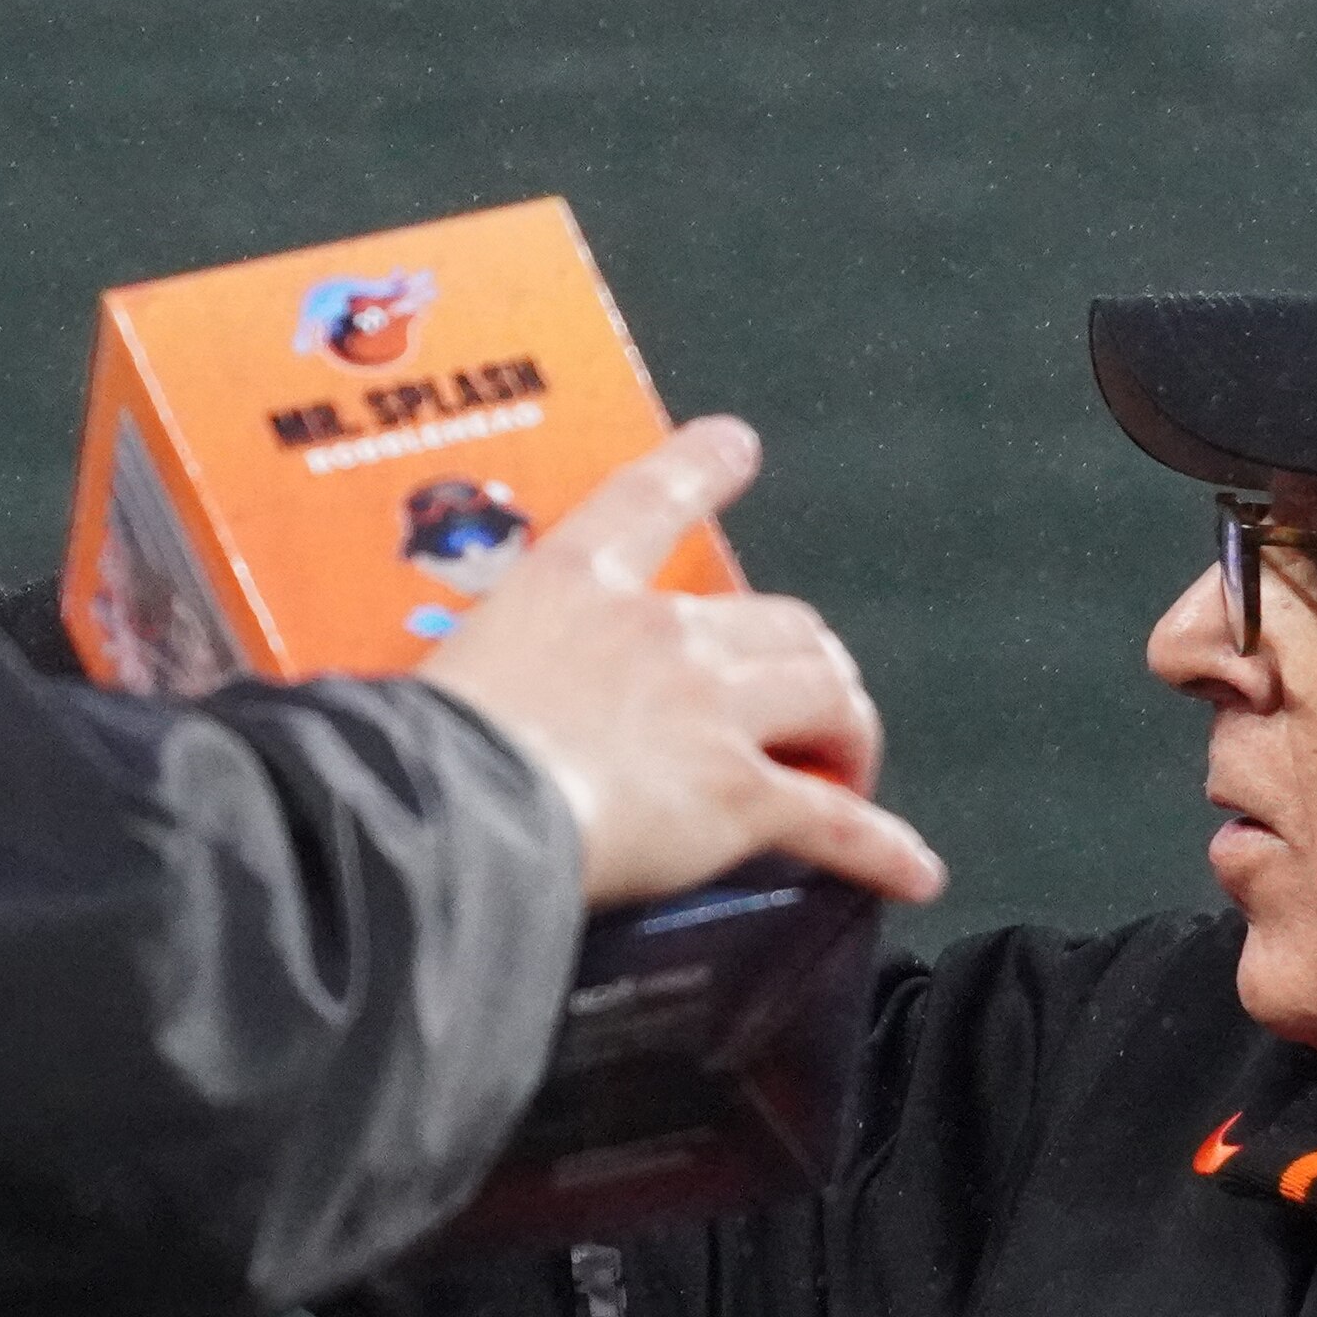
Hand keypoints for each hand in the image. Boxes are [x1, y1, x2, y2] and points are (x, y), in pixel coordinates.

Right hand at [417, 416, 944, 911]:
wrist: (447, 807)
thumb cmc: (412, 756)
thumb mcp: (426, 685)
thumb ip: (455, 690)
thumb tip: (405, 731)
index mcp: (568, 587)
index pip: (649, 499)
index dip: (702, 466)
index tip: (735, 445)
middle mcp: (656, 631)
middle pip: (778, 620)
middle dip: (807, 662)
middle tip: (804, 707)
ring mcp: (708, 708)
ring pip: (826, 693)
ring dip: (846, 733)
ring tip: (845, 772)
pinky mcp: (739, 792)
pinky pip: (838, 820)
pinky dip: (882, 847)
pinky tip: (912, 871)